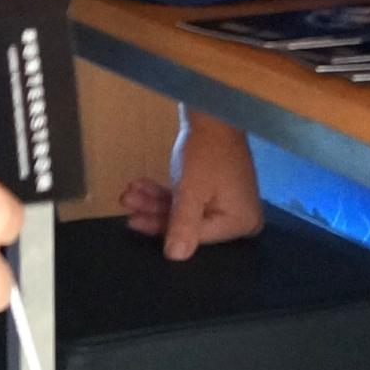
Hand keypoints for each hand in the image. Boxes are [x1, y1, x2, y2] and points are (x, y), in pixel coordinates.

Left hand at [119, 116, 264, 260]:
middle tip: (127, 203)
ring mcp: (228, 203)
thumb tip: (176, 256)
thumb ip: (183, 225)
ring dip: (155, 201)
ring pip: (185, 211)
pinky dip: (167, 194)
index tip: (133, 220)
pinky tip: (143, 187)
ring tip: (131, 192)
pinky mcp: (217, 191)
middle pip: (189, 225)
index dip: (162, 229)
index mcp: (242, 221)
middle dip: (155, 212)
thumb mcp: (191, 191)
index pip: (196, 237)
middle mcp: (239, 217)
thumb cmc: (206, 151)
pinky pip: (190, 200)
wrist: (213, 112)